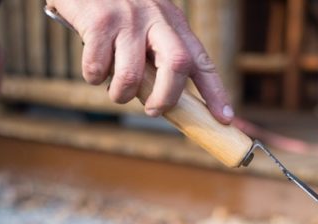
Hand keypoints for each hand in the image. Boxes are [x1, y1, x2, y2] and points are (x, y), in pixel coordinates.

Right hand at [48, 0, 233, 123]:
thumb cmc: (114, 10)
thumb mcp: (146, 24)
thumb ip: (157, 55)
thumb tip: (163, 103)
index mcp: (173, 22)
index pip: (201, 60)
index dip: (215, 92)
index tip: (224, 119)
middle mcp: (156, 17)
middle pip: (177, 64)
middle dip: (166, 98)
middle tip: (153, 110)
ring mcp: (128, 18)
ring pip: (131, 77)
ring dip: (120, 95)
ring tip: (114, 90)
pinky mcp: (100, 21)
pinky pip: (97, 69)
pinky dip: (93, 77)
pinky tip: (93, 65)